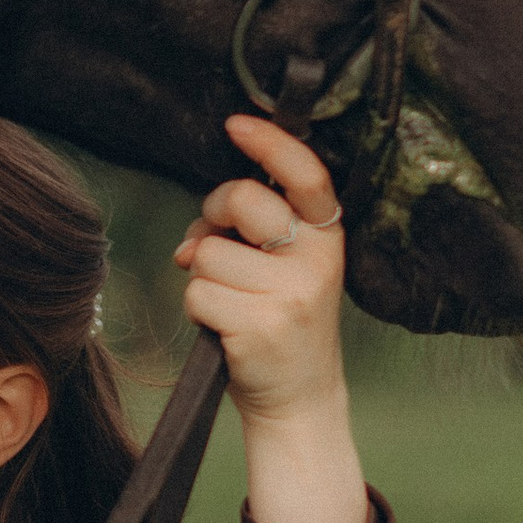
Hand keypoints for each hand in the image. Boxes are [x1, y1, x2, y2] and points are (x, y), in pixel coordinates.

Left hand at [172, 116, 371, 522]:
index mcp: (328, 237)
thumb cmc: (280, 320)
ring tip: (233, 302)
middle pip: (243, 201)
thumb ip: (252, 234)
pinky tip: (226, 327)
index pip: (307, 175)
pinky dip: (198, 309)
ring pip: (208, 253)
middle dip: (212, 214)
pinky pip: (197, 293)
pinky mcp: (259, 326)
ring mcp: (290, 294)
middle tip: (214, 242)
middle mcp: (316, 261)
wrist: (298, 397)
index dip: (271, 143)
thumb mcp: (287, 268)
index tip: (237, 125)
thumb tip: (194, 239)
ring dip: (204, 277)